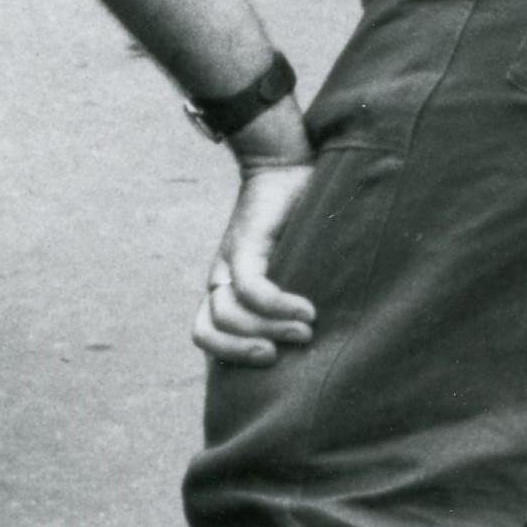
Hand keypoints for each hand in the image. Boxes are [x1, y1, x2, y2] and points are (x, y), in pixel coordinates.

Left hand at [195, 151, 318, 365]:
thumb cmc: (301, 221)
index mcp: (227, 289)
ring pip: (225, 314)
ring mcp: (230, 261)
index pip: (206, 335)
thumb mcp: (295, 268)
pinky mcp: (246, 244)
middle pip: (205, 331)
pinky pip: (250, 287)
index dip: (231, 357)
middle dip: (242, 352)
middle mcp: (221, 278)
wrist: (289, 164)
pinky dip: (277, 306)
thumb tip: (320, 341)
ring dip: (266, 330)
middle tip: (283, 355)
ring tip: (306, 330)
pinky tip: (306, 310)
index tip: (274, 362)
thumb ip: (293, 299)